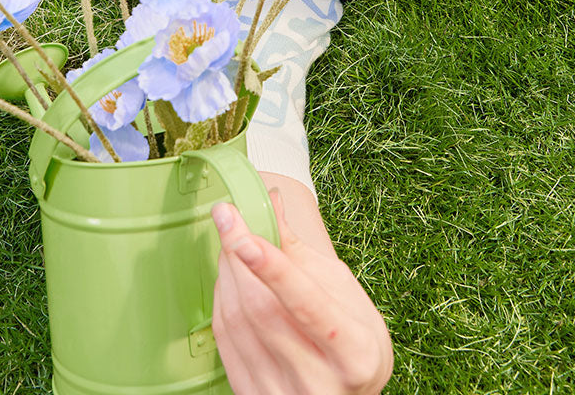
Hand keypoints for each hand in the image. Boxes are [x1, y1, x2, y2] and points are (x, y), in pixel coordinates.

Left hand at [211, 189, 392, 394]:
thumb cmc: (352, 340)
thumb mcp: (342, 291)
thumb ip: (300, 250)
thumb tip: (272, 200)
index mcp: (353, 351)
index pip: (306, 304)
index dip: (273, 267)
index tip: (244, 233)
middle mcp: (318, 380)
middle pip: (261, 308)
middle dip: (237, 255)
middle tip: (227, 217)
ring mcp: (282, 394)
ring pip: (236, 322)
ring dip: (226, 272)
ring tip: (231, 245)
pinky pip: (224, 340)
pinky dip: (221, 300)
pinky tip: (228, 279)